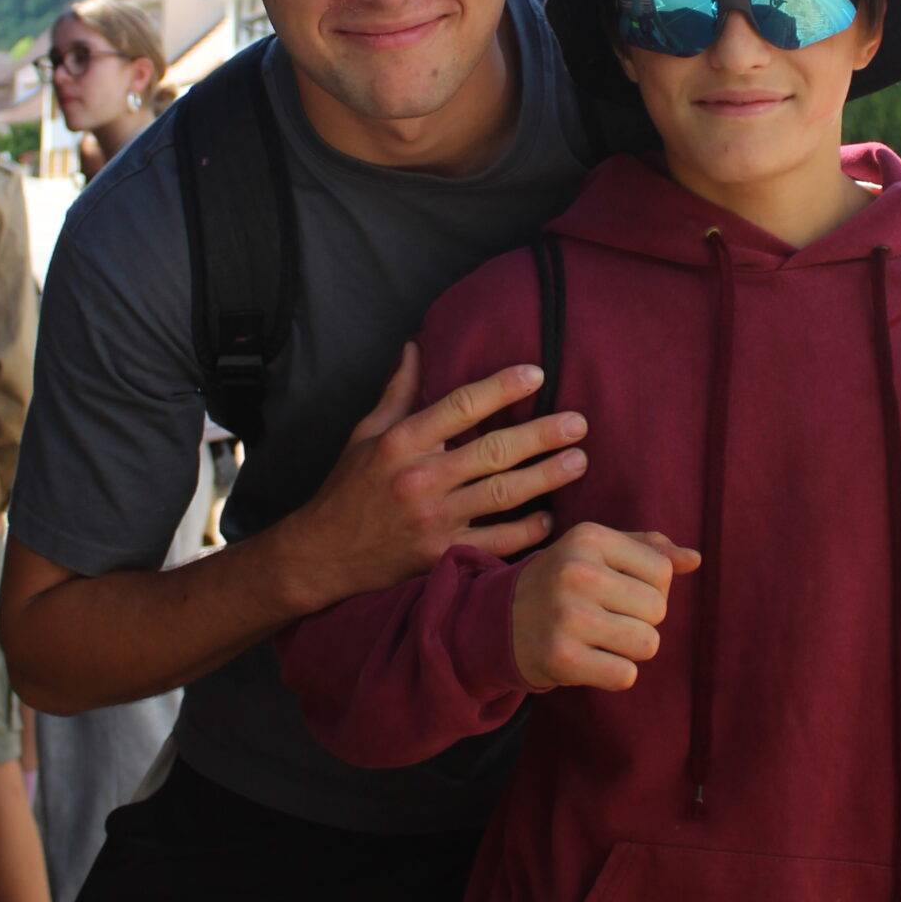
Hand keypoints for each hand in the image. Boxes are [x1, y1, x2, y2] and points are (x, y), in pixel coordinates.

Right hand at [284, 346, 591, 611]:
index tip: (537, 374)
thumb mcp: (365, 434)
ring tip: (578, 461)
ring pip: (501, 494)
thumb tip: (416, 345)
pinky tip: (549, 517)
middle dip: (541, 435)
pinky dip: (526, 531)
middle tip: (578, 423)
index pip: (461, 405)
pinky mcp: (440, 555)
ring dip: (545, 477)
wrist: (322, 555)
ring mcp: (433, 520)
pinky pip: (494, 542)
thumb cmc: (347, 489)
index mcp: (402, 441)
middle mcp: (420, 478)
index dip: (502, 387)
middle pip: (493, 451)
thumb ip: (397, 392)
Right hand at [512, 525, 700, 693]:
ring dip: (631, 649)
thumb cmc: (562, 582)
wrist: (500, 621)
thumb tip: (694, 559)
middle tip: (606, 617)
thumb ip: (648, 549)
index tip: (618, 590)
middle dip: (640, 619)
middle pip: (657, 609)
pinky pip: (626, 675)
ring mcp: (568, 616)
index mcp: (589, 538)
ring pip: (648, 644)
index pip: (662, 571)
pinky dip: (615, 673)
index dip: (650, 588)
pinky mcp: (563, 658)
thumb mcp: (596, 551)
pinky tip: (591, 660)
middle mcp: (577, 572)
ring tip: (601, 638)